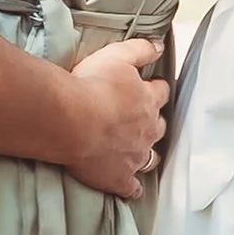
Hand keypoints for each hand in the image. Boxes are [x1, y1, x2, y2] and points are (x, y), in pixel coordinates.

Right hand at [62, 37, 168, 199]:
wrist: (72, 120)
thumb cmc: (92, 85)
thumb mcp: (118, 55)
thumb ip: (141, 49)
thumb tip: (159, 46)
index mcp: (148, 100)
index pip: (161, 93)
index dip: (155, 89)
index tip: (151, 88)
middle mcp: (147, 130)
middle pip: (159, 126)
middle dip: (153, 122)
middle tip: (142, 120)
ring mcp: (135, 156)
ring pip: (150, 157)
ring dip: (147, 153)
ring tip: (139, 152)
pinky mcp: (119, 178)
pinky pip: (132, 188)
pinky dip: (133, 187)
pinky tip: (131, 188)